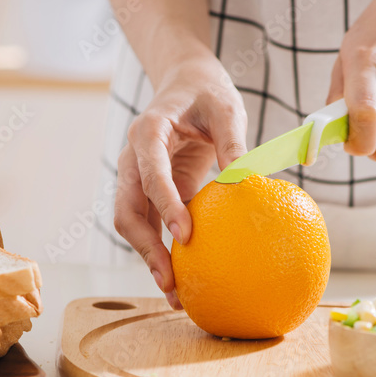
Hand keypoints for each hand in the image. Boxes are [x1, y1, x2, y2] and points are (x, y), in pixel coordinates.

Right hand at [114, 59, 247, 308]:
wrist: (184, 82)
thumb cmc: (206, 92)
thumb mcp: (226, 108)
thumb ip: (233, 141)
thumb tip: (248, 181)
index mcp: (147, 132)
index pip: (150, 175)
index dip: (165, 206)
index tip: (185, 235)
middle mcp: (132, 159)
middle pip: (126, 210)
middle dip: (145, 248)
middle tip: (170, 280)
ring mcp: (136, 178)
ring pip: (132, 225)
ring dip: (150, 259)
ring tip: (176, 294)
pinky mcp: (149, 192)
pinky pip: (150, 225)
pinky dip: (162, 252)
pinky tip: (184, 279)